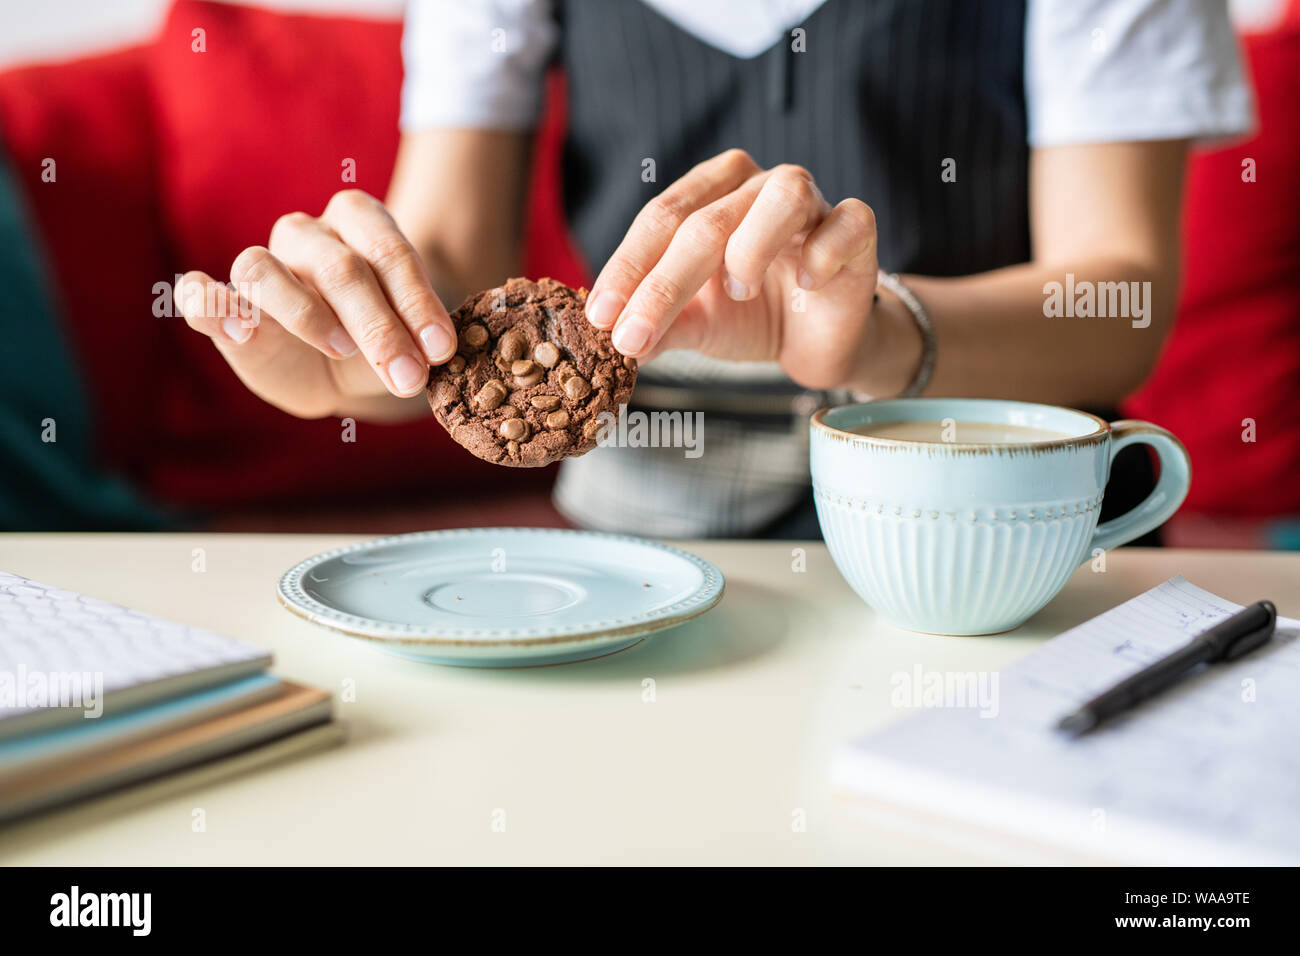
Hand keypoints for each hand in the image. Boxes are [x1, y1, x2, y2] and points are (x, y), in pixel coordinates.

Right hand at [176, 189, 457, 418]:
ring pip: (265, 269)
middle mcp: (307, 235)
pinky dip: (210, 303)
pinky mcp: (225, 305)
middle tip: (409, 375)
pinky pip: (200, 293)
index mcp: (359, 222)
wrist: (345, 371)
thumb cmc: (384, 342)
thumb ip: (417, 341)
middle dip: (379, 326)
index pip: (387, 249)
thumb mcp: (410, 341)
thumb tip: (433, 355)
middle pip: (339, 268)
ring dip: (306, 314)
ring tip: (342, 350)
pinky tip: (234, 328)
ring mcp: (262, 266)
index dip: (416, 299)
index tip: (440, 348)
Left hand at [585, 149, 896, 391]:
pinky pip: (847, 222)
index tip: (600, 319)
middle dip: (664, 285)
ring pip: (781, 198)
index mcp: (710, 191)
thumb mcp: (695, 323)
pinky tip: (807, 284)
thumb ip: (657, 325)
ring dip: (751, 250)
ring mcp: (814, 200)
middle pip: (707, 221)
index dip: (627, 268)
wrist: (815, 341)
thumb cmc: (750, 316)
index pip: (660, 217)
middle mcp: (758, 183)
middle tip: (634, 336)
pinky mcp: (857, 228)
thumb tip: (610, 340)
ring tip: (738, 293)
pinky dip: (822, 254)